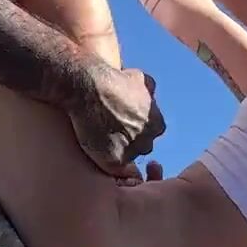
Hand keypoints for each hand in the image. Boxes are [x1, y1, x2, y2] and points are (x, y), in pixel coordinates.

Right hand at [69, 62, 166, 179]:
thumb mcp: (140, 78)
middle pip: (140, 147)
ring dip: (116, 150)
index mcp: (157, 125)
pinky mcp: (113, 162)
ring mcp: (131, 153)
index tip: (124, 122)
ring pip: (125, 157)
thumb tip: (151, 94)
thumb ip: (149, 92)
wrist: (90, 87)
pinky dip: (103, 159)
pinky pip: (111, 167)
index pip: (151, 133)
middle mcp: (148, 141)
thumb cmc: (114, 80)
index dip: (137, 128)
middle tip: (111, 129)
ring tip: (99, 136)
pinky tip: (94, 146)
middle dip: (129, 140)